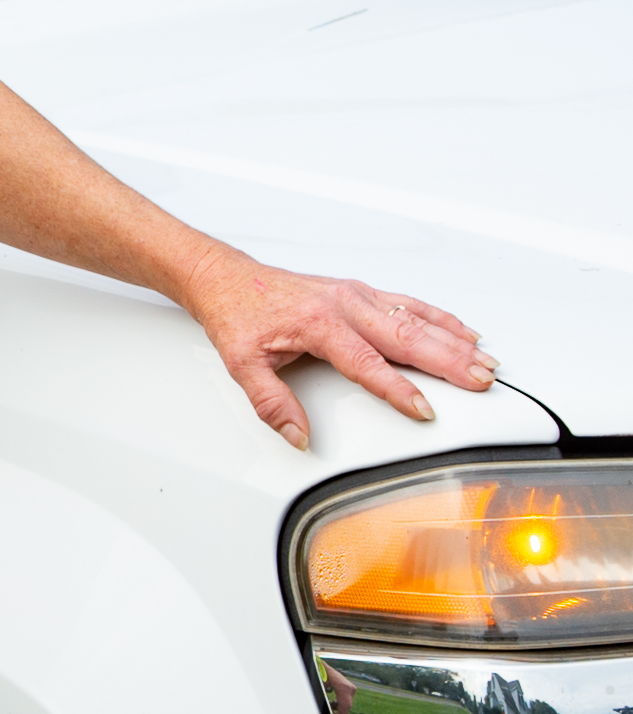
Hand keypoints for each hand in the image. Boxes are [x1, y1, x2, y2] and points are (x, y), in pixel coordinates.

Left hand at [176, 249, 498, 449]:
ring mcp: (355, 295)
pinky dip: (441, 317)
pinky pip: (409, 303)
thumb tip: (297, 435)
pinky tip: (465, 332)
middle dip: (447, 361)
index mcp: (318, 324)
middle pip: (405, 336)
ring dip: (454, 340)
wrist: (226, 278)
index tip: (423, 409)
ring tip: (486, 362)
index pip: (365, 362)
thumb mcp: (242, 363)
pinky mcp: (360, 292)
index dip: (395, 388)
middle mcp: (343, 305)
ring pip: (415, 318)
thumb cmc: (237, 314)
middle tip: (480, 382)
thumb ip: (271, 402)